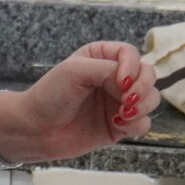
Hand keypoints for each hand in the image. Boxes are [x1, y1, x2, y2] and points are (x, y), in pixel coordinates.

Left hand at [0, 41, 157, 160]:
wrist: (33, 130)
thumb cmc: (49, 95)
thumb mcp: (76, 70)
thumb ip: (108, 69)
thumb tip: (132, 81)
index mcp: (101, 58)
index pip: (131, 54)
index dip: (133, 67)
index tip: (122, 82)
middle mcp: (113, 78)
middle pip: (148, 75)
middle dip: (143, 88)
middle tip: (127, 101)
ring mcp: (118, 102)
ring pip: (151, 99)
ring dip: (142, 106)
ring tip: (122, 115)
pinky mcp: (119, 126)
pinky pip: (143, 123)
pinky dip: (136, 124)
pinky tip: (118, 125)